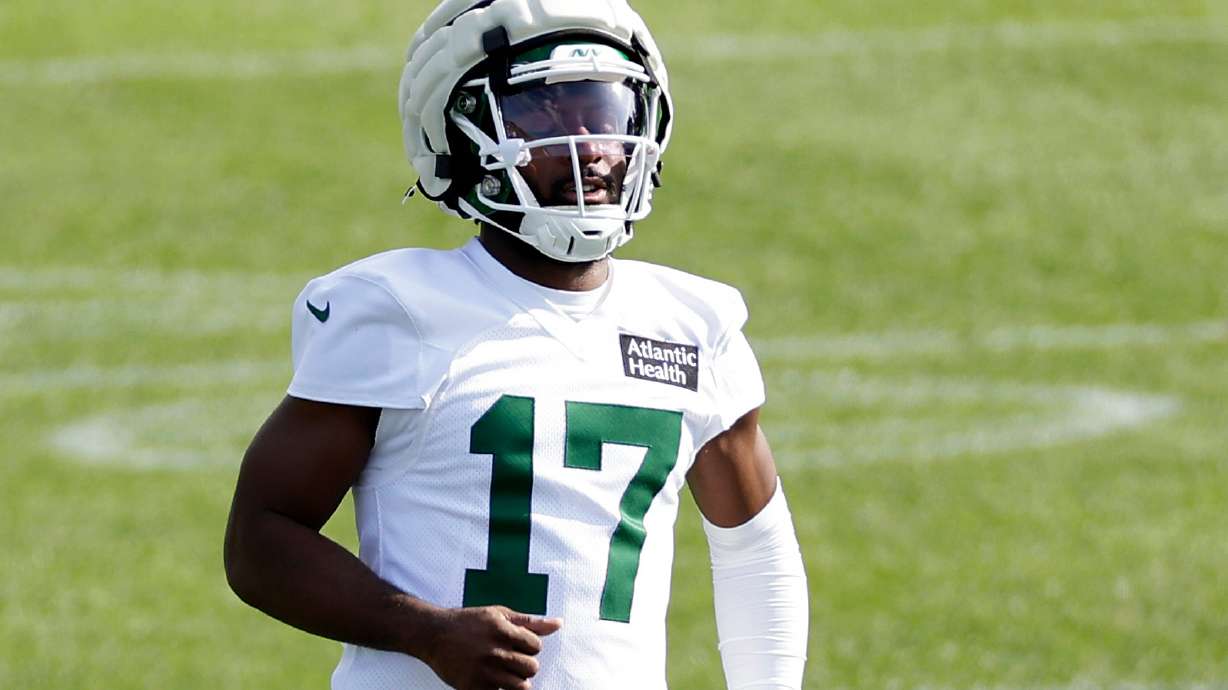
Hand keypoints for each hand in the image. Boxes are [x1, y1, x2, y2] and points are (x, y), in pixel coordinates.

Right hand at [420, 605, 562, 689]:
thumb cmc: (469, 622)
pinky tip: (491, 679)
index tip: (517, 644)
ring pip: (521, 686)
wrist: (434, 635)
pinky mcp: (475, 688)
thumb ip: (530, 622)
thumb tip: (559, 624)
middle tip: (510, 659)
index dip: (529, 646)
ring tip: (504, 671)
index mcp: (503, 631)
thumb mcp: (499, 614)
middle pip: (532, 668)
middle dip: (525, 664)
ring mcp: (485, 672)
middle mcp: (495, 652)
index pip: (536, 646)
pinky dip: (500, 689)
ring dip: (516, 680)